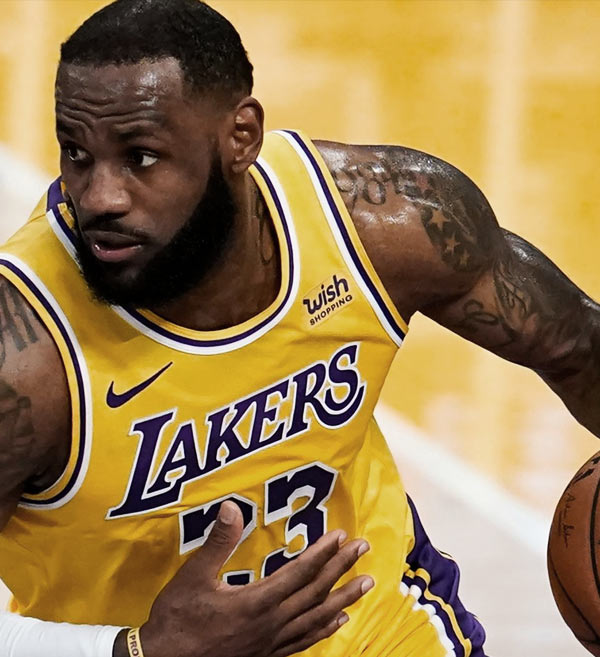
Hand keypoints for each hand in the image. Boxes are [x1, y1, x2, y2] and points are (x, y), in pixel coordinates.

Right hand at [137, 500, 372, 656]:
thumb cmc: (178, 619)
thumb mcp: (192, 575)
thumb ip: (217, 542)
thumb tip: (230, 507)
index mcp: (257, 601)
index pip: (300, 572)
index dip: (323, 553)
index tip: (341, 536)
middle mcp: (272, 623)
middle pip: (316, 592)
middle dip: (342, 568)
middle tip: (363, 549)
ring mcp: (272, 642)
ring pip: (317, 618)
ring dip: (344, 598)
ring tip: (366, 584)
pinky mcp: (268, 655)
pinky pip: (305, 641)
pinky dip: (325, 629)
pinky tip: (339, 621)